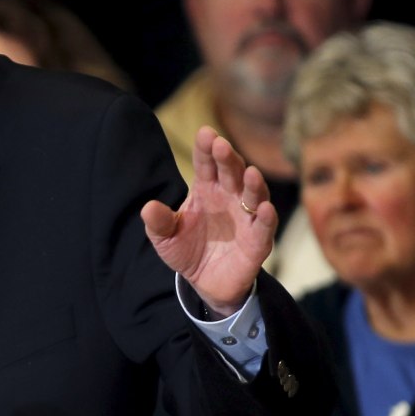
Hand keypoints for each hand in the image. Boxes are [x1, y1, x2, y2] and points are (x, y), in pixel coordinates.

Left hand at [142, 126, 275, 317]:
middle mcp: (229, 197)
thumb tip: (148, 208)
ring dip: (254, 184)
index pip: (206, 163)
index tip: (205, 133)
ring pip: (254, 195)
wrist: (205, 282)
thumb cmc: (187, 251)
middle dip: (228, 158)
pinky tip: (265, 208)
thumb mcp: (165, 238)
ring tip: (250, 173)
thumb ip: (159, 223)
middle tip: (221, 145)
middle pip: (231, 172)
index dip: (206, 149)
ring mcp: (246, 217)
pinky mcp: (258, 241)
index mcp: (206, 189)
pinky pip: (264, 227)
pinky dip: (267, 218)